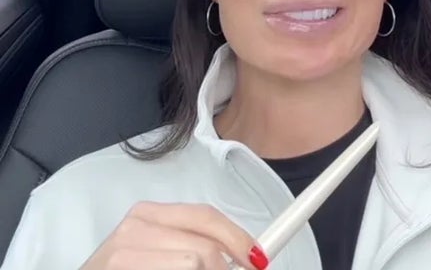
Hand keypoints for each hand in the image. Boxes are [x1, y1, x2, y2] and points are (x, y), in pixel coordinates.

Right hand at [80, 202, 267, 269]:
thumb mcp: (159, 252)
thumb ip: (196, 246)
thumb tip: (248, 257)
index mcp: (148, 214)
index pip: (206, 216)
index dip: (238, 238)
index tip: (259, 259)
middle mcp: (135, 227)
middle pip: (205, 248)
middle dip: (226, 269)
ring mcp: (123, 254)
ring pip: (194, 264)